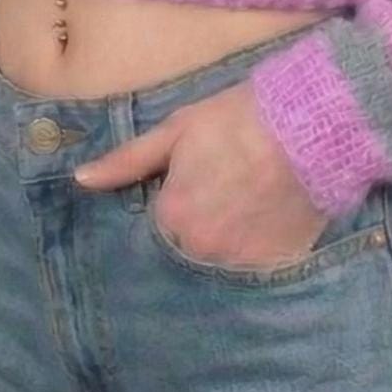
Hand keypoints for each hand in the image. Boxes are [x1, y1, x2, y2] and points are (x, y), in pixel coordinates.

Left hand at [73, 78, 331, 267]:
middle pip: (186, 251)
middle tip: (220, 198)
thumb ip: (127, 161)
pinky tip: (265, 224)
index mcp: (171, 217)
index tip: (191, 189)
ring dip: (224, 244)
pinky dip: (254, 253)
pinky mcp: (274, 269)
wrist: (310, 123)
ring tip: (243, 210)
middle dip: (196, 230)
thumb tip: (81, 180)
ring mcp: (239, 265)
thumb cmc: (238, 120)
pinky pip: (253, 272)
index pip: (156, 230)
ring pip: (218, 263)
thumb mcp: (177, 130)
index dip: (172, 208)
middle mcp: (200, 250)